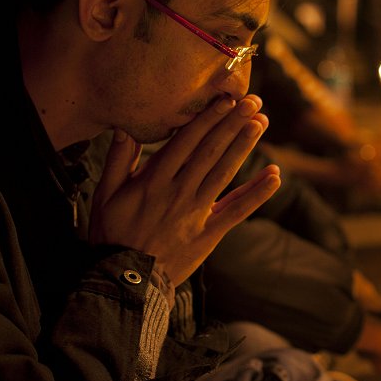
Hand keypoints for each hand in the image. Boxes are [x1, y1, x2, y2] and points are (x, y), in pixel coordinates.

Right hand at [88, 94, 280, 285]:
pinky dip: (257, 194)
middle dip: (232, 124)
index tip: (224, 99)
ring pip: (224, 173)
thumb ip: (119, 160)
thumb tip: (125, 127)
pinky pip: (237, 211)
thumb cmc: (112, 235)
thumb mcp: (105, 195)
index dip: (207, 119)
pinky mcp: (209, 233)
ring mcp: (196, 213)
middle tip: (253, 101)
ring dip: (244, 147)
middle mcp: (178, 192)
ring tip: (261, 123)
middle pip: (210, 151)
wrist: (126, 281)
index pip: (185, 142)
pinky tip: (275, 176)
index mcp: (153, 180)